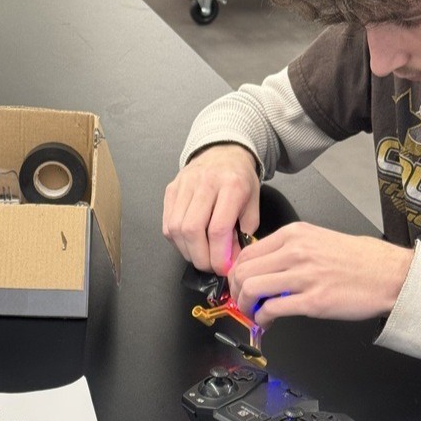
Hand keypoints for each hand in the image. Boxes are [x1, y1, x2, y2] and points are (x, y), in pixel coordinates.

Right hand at [163, 144, 259, 274]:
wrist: (223, 152)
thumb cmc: (240, 179)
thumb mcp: (253, 204)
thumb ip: (244, 233)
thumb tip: (230, 261)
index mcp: (231, 185)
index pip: (218, 228)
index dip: (219, 256)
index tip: (224, 269)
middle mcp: (205, 182)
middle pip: (192, 230)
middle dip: (201, 257)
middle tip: (211, 267)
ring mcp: (184, 184)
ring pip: (176, 228)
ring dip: (187, 251)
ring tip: (201, 256)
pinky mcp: (171, 189)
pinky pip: (167, 223)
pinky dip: (177, 240)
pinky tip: (189, 243)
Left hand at [227, 222, 413, 326]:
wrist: (391, 274)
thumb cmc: (362, 259)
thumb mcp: (319, 238)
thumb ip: (290, 248)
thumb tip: (266, 266)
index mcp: (295, 234)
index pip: (248, 251)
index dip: (237, 272)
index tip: (239, 283)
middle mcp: (295, 251)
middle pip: (244, 270)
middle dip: (237, 290)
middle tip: (242, 301)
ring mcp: (303, 276)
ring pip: (252, 288)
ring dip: (245, 306)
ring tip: (253, 313)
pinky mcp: (313, 301)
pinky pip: (272, 309)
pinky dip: (262, 318)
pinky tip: (268, 321)